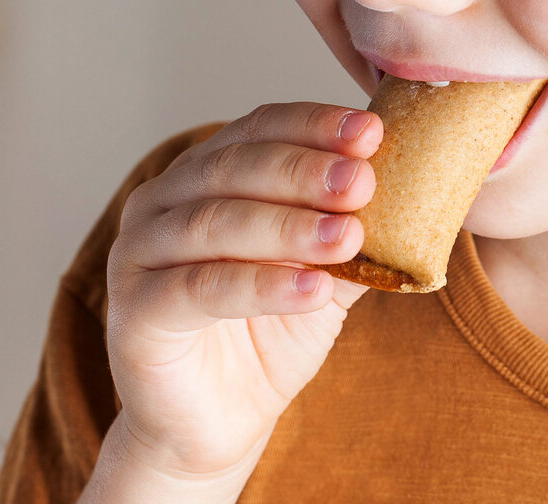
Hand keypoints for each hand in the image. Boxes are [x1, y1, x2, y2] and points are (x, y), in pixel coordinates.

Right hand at [103, 101, 380, 482]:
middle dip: (305, 171)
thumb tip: (413, 192)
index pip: (260, 127)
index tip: (370, 131)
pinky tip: (313, 290)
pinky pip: (201, 288)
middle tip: (361, 181)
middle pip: (236, 167)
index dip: (314, 125)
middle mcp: (164, 199)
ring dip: (289, 226)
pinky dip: (262, 285)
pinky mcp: (134, 310)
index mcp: (206, 172)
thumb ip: (349, 229)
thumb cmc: (268, 331)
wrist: (217, 422)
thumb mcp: (323, 270)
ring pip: (217, 222)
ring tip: (346, 235)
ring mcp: (139, 252)